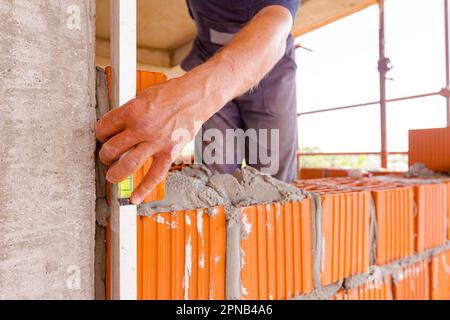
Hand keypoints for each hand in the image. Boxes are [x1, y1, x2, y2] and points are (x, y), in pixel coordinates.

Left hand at [96, 75, 210, 203]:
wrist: (195, 98)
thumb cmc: (171, 94)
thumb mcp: (143, 96)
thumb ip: (129, 113)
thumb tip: (117, 126)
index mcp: (132, 111)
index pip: (104, 127)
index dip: (100, 133)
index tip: (103, 137)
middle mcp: (142, 128)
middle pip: (112, 148)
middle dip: (105, 154)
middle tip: (106, 156)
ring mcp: (156, 142)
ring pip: (128, 164)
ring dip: (115, 173)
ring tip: (112, 176)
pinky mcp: (169, 153)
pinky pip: (155, 175)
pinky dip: (144, 189)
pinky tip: (135, 198)